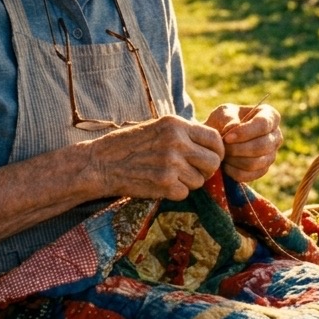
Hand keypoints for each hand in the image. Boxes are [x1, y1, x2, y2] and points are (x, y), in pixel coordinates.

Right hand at [87, 116, 223, 200]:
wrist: (100, 163)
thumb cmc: (128, 145)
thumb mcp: (157, 127)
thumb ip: (183, 133)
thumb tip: (213, 144)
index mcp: (176, 124)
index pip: (215, 138)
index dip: (217, 151)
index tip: (211, 157)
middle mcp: (176, 142)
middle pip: (213, 162)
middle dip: (207, 170)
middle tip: (194, 171)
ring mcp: (171, 164)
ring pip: (199, 180)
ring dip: (188, 182)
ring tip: (168, 175)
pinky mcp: (164, 184)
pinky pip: (184, 193)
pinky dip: (175, 192)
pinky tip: (160, 184)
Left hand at [207, 102, 280, 182]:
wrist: (219, 140)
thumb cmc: (223, 122)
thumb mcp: (222, 113)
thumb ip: (227, 118)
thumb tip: (234, 127)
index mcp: (269, 115)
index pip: (264, 124)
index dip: (245, 132)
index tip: (227, 138)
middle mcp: (276, 135)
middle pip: (262, 146)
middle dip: (238, 149)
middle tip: (223, 148)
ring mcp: (272, 154)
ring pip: (256, 162)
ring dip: (235, 160)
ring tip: (223, 155)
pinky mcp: (263, 169)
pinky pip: (251, 175)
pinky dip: (235, 171)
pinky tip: (225, 165)